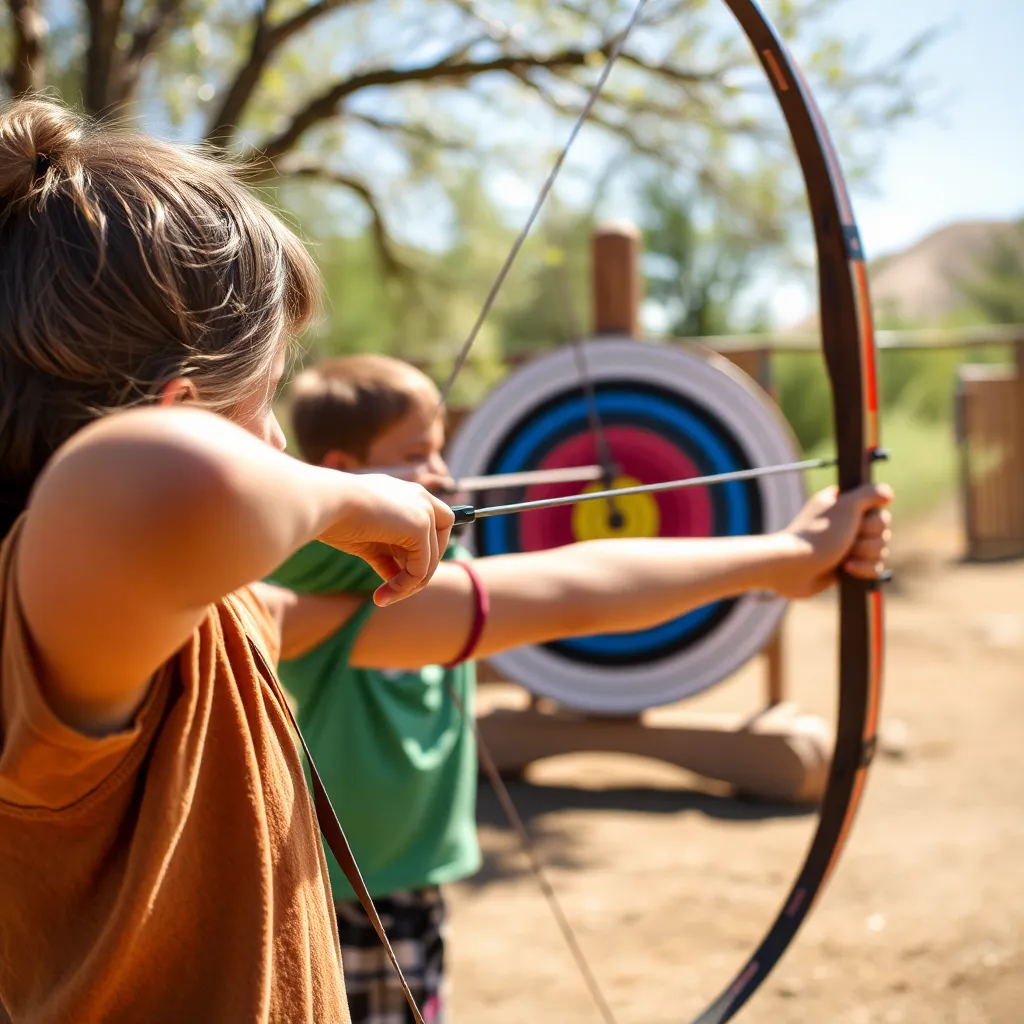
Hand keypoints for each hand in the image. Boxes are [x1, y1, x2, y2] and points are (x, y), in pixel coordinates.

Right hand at [320, 474, 454, 606]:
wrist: (325, 502)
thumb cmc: (334, 517)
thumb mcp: (367, 540)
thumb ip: (387, 555)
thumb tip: (399, 581)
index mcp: (405, 495)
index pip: (428, 528)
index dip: (417, 554)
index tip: (392, 574)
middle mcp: (419, 498)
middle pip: (438, 542)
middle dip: (418, 570)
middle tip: (392, 591)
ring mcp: (423, 510)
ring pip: (430, 561)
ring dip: (407, 586)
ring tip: (382, 598)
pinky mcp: (421, 526)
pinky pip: (421, 569)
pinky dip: (404, 587)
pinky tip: (382, 595)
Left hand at [773, 483, 893, 598]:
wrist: (793, 568)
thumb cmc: (818, 535)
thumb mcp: (845, 506)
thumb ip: (869, 494)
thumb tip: (888, 493)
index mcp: (844, 504)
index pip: (878, 508)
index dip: (874, 518)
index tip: (859, 520)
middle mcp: (847, 523)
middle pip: (883, 531)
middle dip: (870, 539)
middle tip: (849, 540)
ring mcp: (847, 545)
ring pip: (880, 550)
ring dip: (865, 555)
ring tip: (844, 557)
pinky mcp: (848, 566)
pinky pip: (873, 568)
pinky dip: (863, 569)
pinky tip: (846, 569)